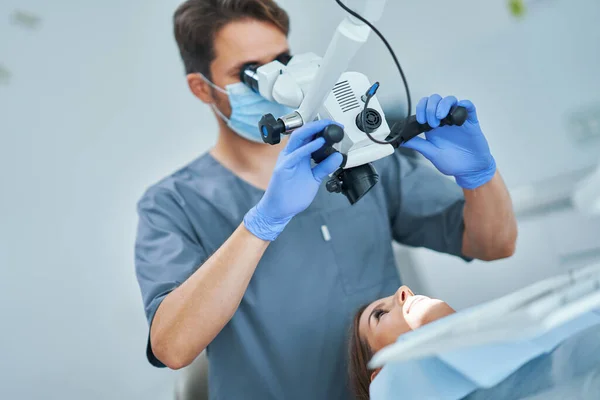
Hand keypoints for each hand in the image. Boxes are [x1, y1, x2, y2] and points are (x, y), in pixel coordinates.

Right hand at [243, 119, 342, 240]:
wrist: (278, 209)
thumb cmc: (291, 195)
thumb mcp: (314, 178)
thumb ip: (324, 167)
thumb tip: (337, 157)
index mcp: (297, 155)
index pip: (308, 136)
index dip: (321, 129)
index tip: (336, 127)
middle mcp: (291, 154)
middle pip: (303, 132)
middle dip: (319, 125)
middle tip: (334, 123)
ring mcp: (286, 160)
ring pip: (298, 137)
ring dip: (313, 130)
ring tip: (327, 126)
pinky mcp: (283, 168)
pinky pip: (296, 154)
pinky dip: (308, 147)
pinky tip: (319, 143)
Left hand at [401, 94, 495, 188]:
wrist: (470, 170)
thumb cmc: (452, 162)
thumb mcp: (431, 153)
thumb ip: (417, 144)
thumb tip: (401, 140)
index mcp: (433, 126)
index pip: (424, 106)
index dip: (421, 108)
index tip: (421, 120)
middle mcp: (444, 120)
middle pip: (436, 99)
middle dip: (430, 107)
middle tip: (431, 123)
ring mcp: (457, 119)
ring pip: (450, 100)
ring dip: (443, 105)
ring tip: (441, 118)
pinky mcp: (471, 121)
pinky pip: (468, 106)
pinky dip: (463, 104)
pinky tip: (458, 111)